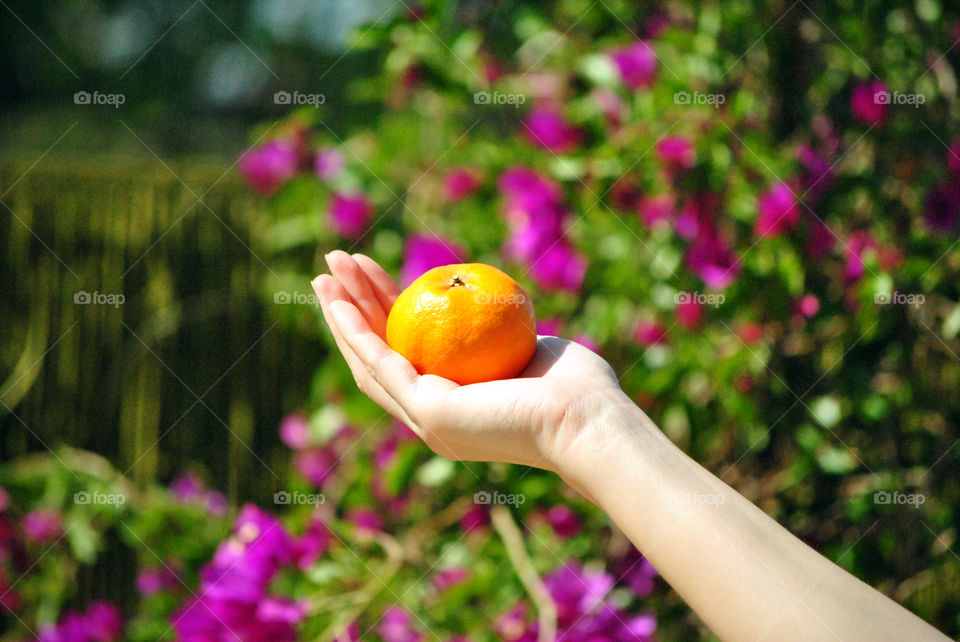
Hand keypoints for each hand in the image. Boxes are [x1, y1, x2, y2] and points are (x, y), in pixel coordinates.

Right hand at [311, 251, 626, 470]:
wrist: (589, 417)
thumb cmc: (575, 385)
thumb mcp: (529, 344)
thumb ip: (500, 328)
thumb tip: (487, 296)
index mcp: (453, 404)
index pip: (407, 352)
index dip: (382, 314)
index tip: (369, 275)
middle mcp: (431, 415)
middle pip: (378, 355)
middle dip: (352, 309)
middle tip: (333, 268)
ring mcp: (426, 419)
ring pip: (369, 358)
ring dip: (342, 314)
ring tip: (324, 273)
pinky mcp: (429, 413)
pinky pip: (383, 362)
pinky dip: (356, 331)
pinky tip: (338, 301)